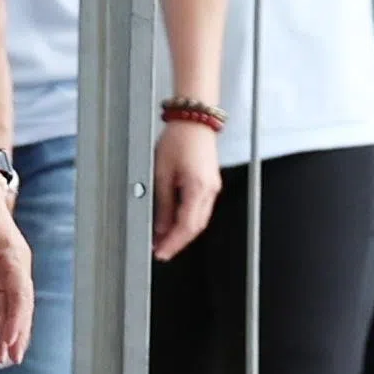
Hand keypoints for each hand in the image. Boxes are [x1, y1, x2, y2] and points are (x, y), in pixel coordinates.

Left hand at [0, 174, 34, 364]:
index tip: (9, 345)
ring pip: (11, 304)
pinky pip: (0, 296)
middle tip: (10, 359)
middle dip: (16, 334)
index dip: (15, 324)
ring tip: (0, 354)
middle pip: (21, 306)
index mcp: (14, 259)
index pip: (19, 298)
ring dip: (5, 328)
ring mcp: (9, 266)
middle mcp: (16, 265)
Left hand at [150, 118, 219, 260]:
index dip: (173, 243)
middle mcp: (210, 191)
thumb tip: (160, 226)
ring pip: (200, 220)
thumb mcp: (162, 172)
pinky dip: (188, 220)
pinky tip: (176, 223)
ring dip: (183, 233)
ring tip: (165, 240)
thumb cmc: (178, 139)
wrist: (194, 120)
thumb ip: (163, 203)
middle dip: (178, 242)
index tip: (161, 253)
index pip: (186, 226)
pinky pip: (201, 209)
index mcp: (198, 188)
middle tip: (161, 251)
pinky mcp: (210, 184)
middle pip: (196, 228)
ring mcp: (212, 188)